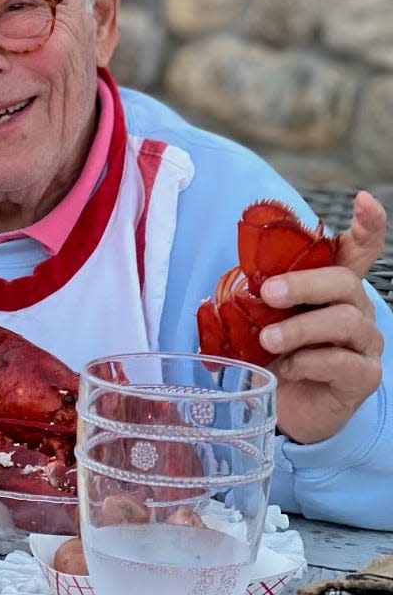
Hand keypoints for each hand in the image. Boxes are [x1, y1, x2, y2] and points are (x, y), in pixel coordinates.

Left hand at [258, 190, 386, 443]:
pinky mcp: (363, 377)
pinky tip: (287, 368)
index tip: (363, 200)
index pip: (360, 249)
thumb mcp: (263, 316)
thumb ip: (261, 295)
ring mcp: (365, 343)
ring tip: (268, 340)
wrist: (284, 407)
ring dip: (300, 328)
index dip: (367, 224)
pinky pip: (342, 362)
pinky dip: (309, 362)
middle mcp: (356, 309)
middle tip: (268, 294)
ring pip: (345, 321)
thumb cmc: (274, 352)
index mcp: (332, 287)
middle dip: (304, 284)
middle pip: (344, 282)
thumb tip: (240, 282)